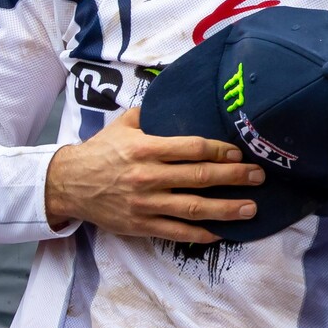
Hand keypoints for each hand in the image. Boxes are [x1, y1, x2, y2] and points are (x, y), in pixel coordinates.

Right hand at [42, 107, 263, 241]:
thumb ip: (153, 112)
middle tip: (259, 176)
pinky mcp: (140, 225)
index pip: (191, 148)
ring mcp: (145, 204)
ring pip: (193, 208)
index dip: (219, 150)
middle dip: (234, 177)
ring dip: (226, 209)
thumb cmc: (101, 151)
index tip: (239, 152)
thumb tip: (180, 94)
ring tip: (251, 209)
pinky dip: (200, 233)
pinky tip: (221, 231)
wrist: (68, 184)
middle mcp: (148, 177)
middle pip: (200, 177)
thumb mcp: (124, 124)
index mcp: (146, 149)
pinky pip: (176, 232)